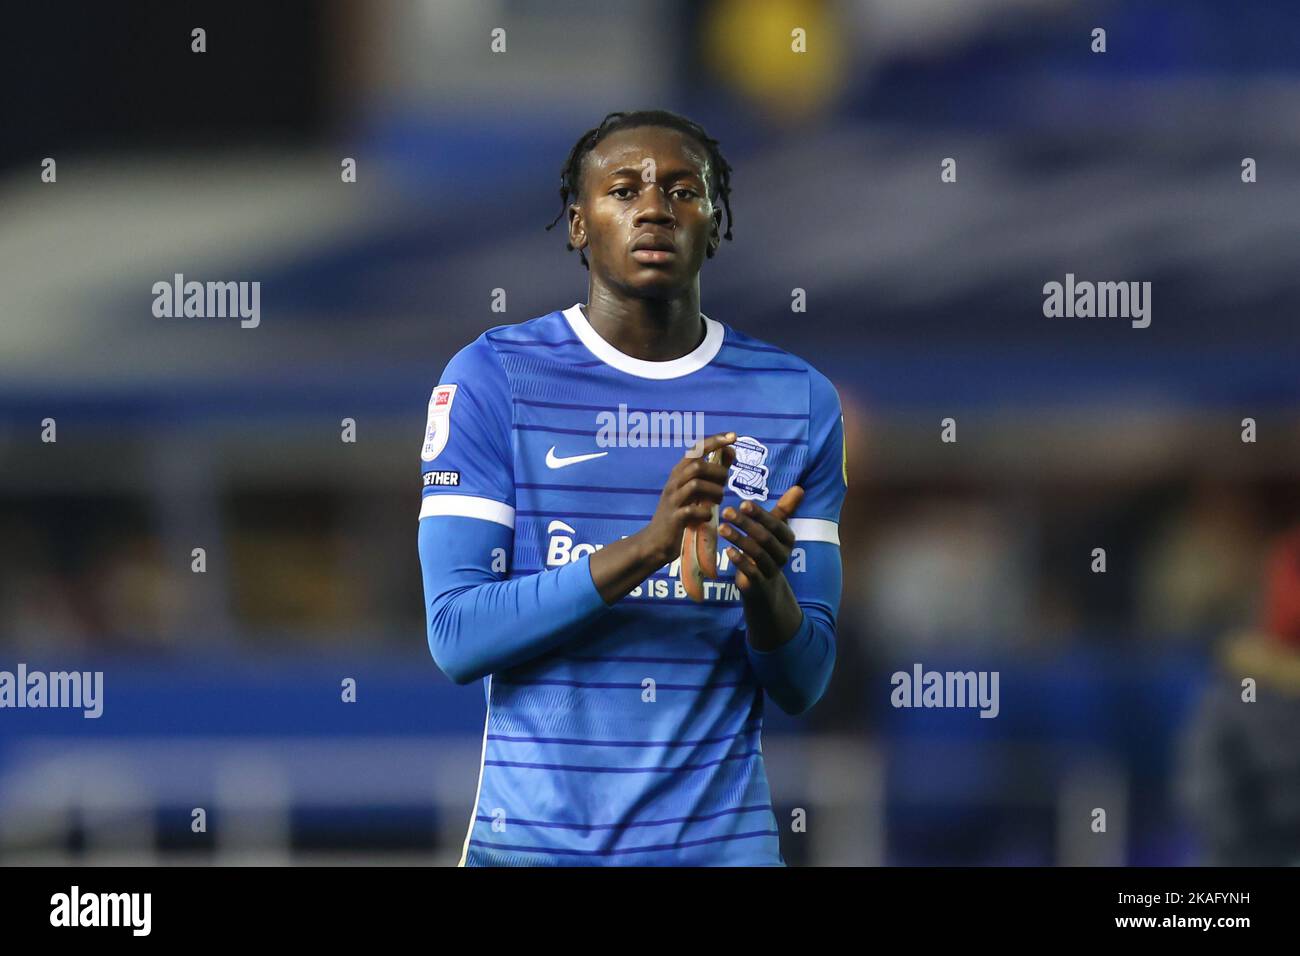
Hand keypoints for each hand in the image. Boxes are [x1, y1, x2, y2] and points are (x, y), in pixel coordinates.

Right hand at [638, 432, 737, 566]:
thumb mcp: (695, 491)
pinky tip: (707, 517)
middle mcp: (674, 482)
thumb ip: (713, 472)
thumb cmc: (681, 514)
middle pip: (698, 465)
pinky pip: (693, 510)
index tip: (734, 436)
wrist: (655, 541)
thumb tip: (731, 451)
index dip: (715, 441)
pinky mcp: (674, 518)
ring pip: (696, 484)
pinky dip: (705, 513)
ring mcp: (673, 500)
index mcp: (679, 473)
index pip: (696, 449)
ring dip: (714, 492)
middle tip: (724, 485)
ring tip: (718, 501)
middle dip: (718, 473)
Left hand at [719, 486, 803, 596]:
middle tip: (726, 512)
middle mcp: (782, 554)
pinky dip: (740, 561)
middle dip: (745, 524)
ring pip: (757, 553)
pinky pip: (752, 572)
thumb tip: (799, 488)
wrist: (765, 589)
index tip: (743, 504)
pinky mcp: (760, 584)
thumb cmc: (767, 552)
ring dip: (739, 539)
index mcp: (787, 539)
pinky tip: (727, 551)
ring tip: (721, 528)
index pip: (775, 524)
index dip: (760, 514)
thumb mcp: (775, 532)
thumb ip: (784, 511)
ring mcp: (772, 570)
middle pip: (765, 537)